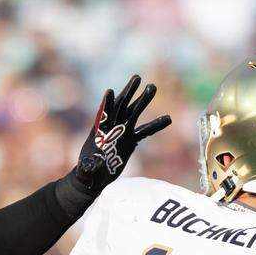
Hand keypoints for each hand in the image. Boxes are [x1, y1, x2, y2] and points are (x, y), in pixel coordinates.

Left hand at [71, 75, 171, 195]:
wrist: (94, 177)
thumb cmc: (87, 173)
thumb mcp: (87, 170)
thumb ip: (89, 166)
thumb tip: (89, 166)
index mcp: (98, 132)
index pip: (103, 115)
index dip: (106, 105)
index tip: (110, 92)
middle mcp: (111, 128)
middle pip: (121, 107)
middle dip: (129, 92)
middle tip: (137, 77)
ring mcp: (122, 132)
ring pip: (134, 113)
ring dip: (143, 101)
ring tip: (153, 86)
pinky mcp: (130, 141)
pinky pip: (145, 131)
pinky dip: (156, 125)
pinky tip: (168, 118)